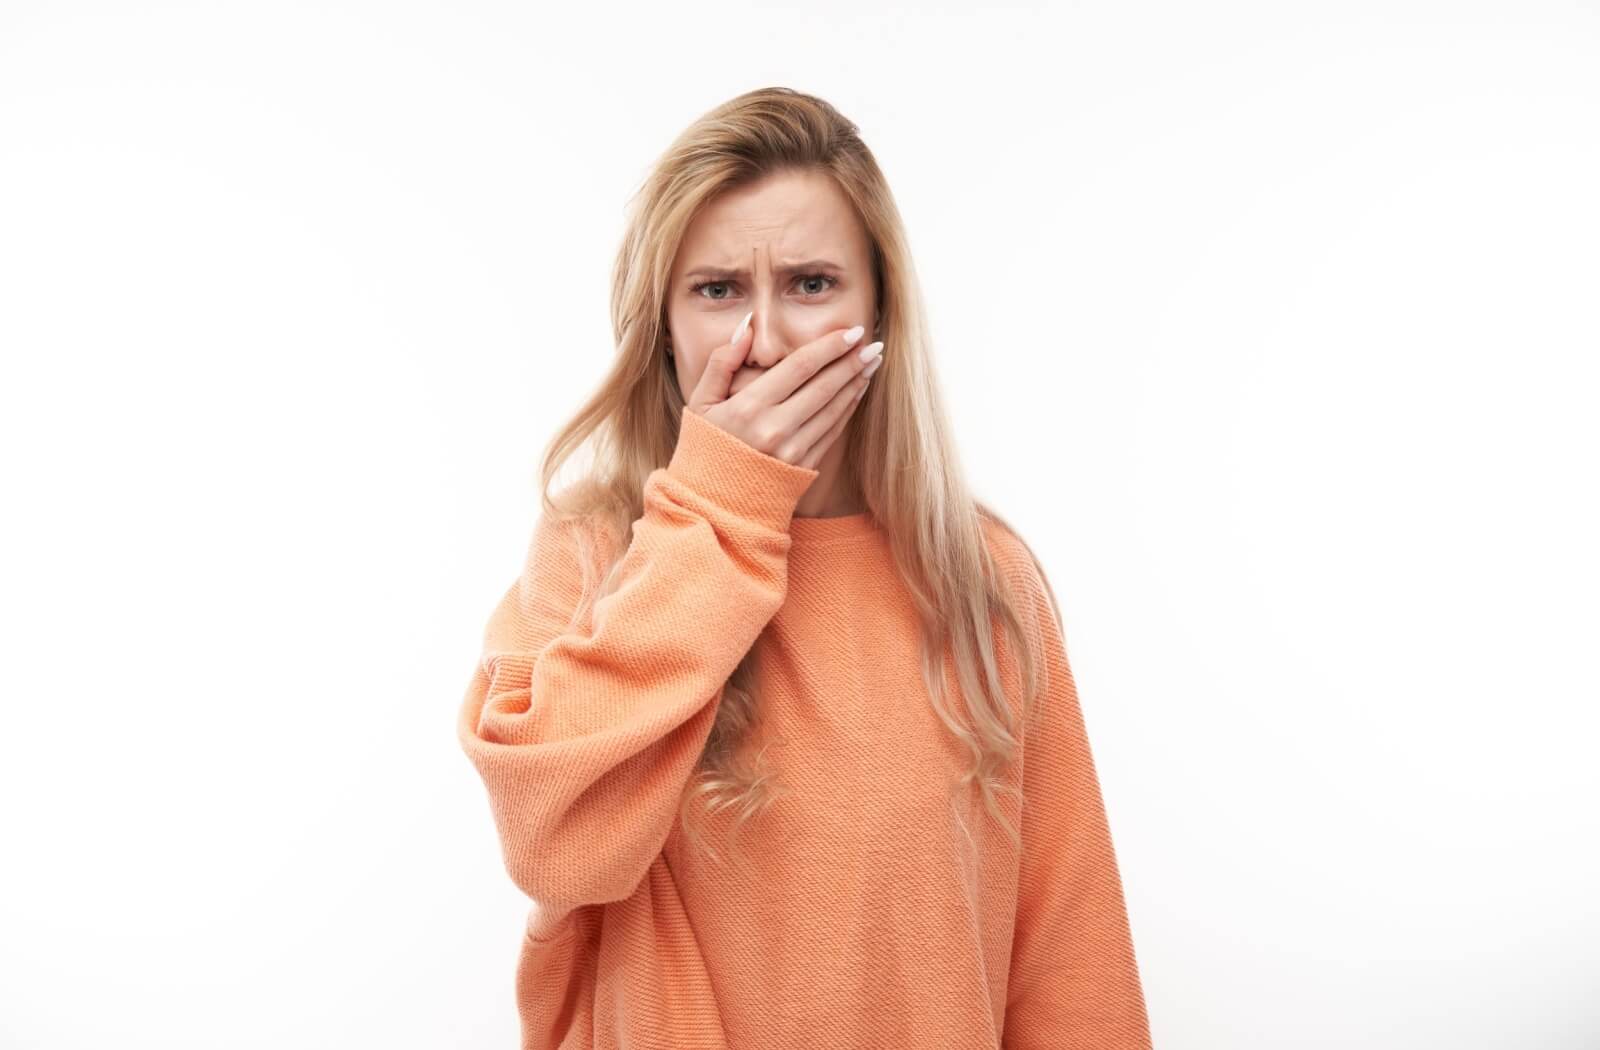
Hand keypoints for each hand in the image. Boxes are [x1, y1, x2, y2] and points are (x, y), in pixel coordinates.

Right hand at [687, 313, 883, 469]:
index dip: (829, 346)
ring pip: (834, 408)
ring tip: (872, 362)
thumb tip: (747, 329)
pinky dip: (848, 408)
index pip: (800, 366)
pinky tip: (857, 391)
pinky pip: (833, 431)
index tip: (851, 332)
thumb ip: (721, 362)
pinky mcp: (804, 467)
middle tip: (872, 343)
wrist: (711, 503)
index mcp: (749, 407)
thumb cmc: (704, 446)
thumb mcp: (700, 402)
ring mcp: (793, 450)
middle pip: (824, 386)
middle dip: (852, 361)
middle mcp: (775, 428)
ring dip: (856, 383)